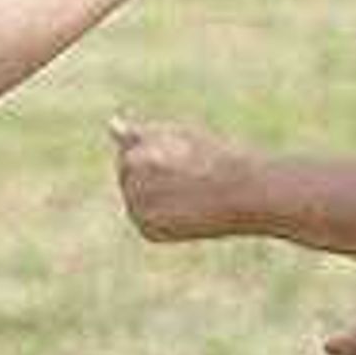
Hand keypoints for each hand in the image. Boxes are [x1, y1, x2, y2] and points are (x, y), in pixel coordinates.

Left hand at [108, 115, 255, 243]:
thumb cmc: (211, 157)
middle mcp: (133, 186)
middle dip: (148, 173)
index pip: (128, 153)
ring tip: (185, 191)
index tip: (180, 157)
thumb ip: (139, 133)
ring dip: (152, 193)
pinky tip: (182, 209)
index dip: (156, 153)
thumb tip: (112, 124)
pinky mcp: (147, 230)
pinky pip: (142, 218)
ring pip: (133, 197)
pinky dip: (158, 214)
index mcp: (135, 158)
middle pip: (126, 175)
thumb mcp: (174, 136)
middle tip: (184, 176)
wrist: (243, 193)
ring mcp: (138, 210)